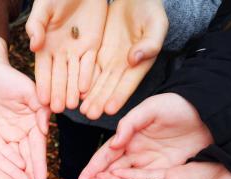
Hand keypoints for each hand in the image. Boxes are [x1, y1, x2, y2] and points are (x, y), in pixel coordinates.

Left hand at [0, 33, 50, 178]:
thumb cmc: (8, 77)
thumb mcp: (29, 89)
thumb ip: (39, 108)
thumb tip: (45, 129)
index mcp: (34, 123)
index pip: (37, 147)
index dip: (39, 164)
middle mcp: (22, 132)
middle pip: (26, 158)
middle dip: (29, 176)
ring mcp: (8, 135)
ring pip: (12, 160)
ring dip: (16, 176)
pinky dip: (0, 168)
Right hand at [26, 0, 107, 111]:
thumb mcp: (43, 7)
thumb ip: (36, 25)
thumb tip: (33, 46)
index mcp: (45, 46)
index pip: (43, 69)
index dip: (43, 84)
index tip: (41, 99)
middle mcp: (60, 52)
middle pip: (59, 76)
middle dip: (58, 93)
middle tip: (57, 109)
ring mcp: (77, 50)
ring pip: (74, 74)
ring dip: (72, 90)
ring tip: (71, 105)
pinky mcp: (92, 46)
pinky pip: (90, 64)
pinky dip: (87, 76)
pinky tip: (85, 90)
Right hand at [78, 93, 213, 178]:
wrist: (207, 113)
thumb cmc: (177, 106)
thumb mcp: (151, 109)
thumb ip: (130, 124)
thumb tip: (115, 143)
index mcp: (128, 136)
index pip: (106, 155)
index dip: (93, 168)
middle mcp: (134, 152)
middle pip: (111, 171)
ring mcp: (148, 163)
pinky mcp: (163, 172)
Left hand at [80, 0, 167, 118]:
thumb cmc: (150, 9)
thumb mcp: (155, 24)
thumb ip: (150, 43)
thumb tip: (135, 59)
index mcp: (140, 63)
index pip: (128, 83)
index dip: (119, 96)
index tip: (110, 109)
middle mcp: (124, 66)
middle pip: (110, 87)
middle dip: (100, 102)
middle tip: (90, 115)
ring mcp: (109, 61)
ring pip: (97, 82)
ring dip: (89, 97)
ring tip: (81, 110)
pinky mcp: (97, 54)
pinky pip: (88, 70)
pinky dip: (82, 81)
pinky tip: (75, 92)